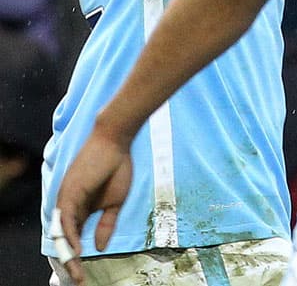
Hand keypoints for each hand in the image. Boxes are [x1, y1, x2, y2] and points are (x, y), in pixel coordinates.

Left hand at [53, 129, 132, 285]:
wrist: (116, 140)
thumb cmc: (117, 166)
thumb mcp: (115, 202)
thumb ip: (106, 223)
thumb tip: (99, 246)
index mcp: (81, 206)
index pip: (75, 236)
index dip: (78, 255)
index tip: (84, 273)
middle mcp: (70, 204)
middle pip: (66, 238)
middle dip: (71, 260)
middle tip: (79, 278)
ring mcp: (68, 198)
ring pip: (62, 232)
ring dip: (68, 254)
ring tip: (76, 270)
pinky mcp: (69, 192)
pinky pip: (65, 220)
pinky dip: (69, 237)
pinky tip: (75, 250)